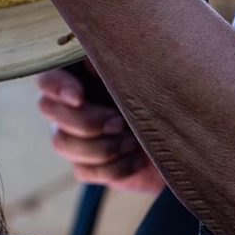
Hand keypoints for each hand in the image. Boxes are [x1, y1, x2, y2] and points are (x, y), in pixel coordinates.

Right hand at [38, 68, 165, 192]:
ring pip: (62, 143)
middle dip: (86, 120)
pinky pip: (83, 171)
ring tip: (134, 141)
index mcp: (78, 76)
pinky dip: (115, 167)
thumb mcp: (142, 73)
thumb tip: (91, 64)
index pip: (46, 77)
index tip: (79, 97)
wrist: (188, 135)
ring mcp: (73, 136)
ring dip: (103, 146)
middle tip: (120, 122)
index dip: (57, 87)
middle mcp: (68, 104)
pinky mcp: (86, 165)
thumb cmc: (162, 94)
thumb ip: (115, 63)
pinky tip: (137, 158)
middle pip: (48, 109)